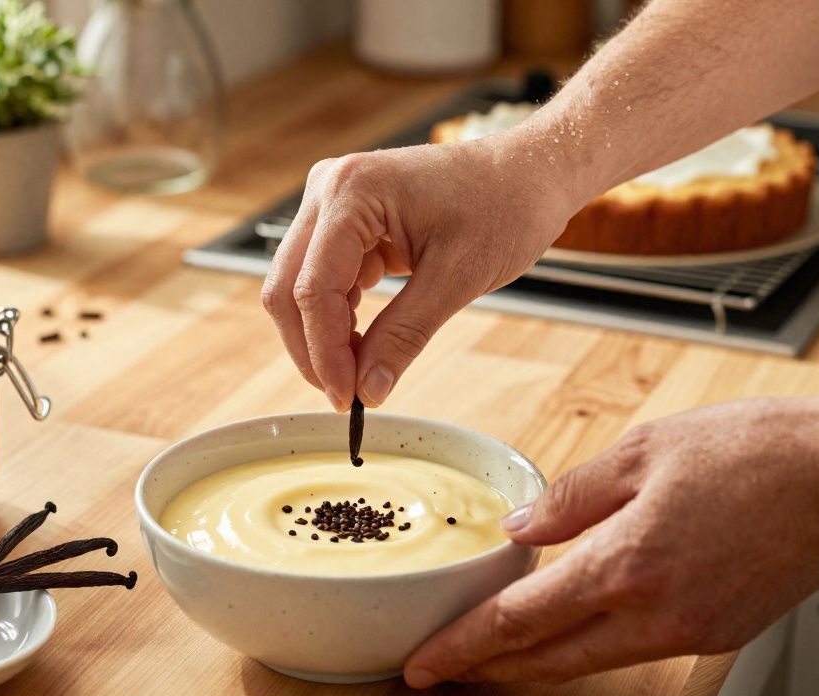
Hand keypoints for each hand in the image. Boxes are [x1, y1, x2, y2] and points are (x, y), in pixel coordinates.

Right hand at [260, 135, 581, 409]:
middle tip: (345, 396)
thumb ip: (404, 335)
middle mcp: (329, 188)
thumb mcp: (458, 278)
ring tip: (359, 373)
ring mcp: (332, 202)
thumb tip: (368, 391)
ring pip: (297, 286)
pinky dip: (337, 317)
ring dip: (321, 336)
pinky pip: (321, 278)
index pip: (312, 288)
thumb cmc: (506, 205)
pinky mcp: (344, 220)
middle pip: (288, 287)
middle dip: (312, 348)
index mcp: (353, 191)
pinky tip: (363, 343)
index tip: (346, 398)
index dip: (324, 352)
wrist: (529, 173)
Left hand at [403, 395, 818, 684]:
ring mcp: (691, 632)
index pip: (519, 621)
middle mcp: (656, 614)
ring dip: (538, 658)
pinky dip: (593, 642)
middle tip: (443, 668)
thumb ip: (569, 498)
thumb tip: (517, 529)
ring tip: (494, 650)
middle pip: (548, 658)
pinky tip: (574, 622)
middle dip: (488, 667)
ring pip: (591, 659)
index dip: (462, 646)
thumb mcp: (640, 451)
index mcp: (625, 564)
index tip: (423, 662)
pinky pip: (637, 648)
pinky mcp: (719, 634)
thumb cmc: (751, 451)